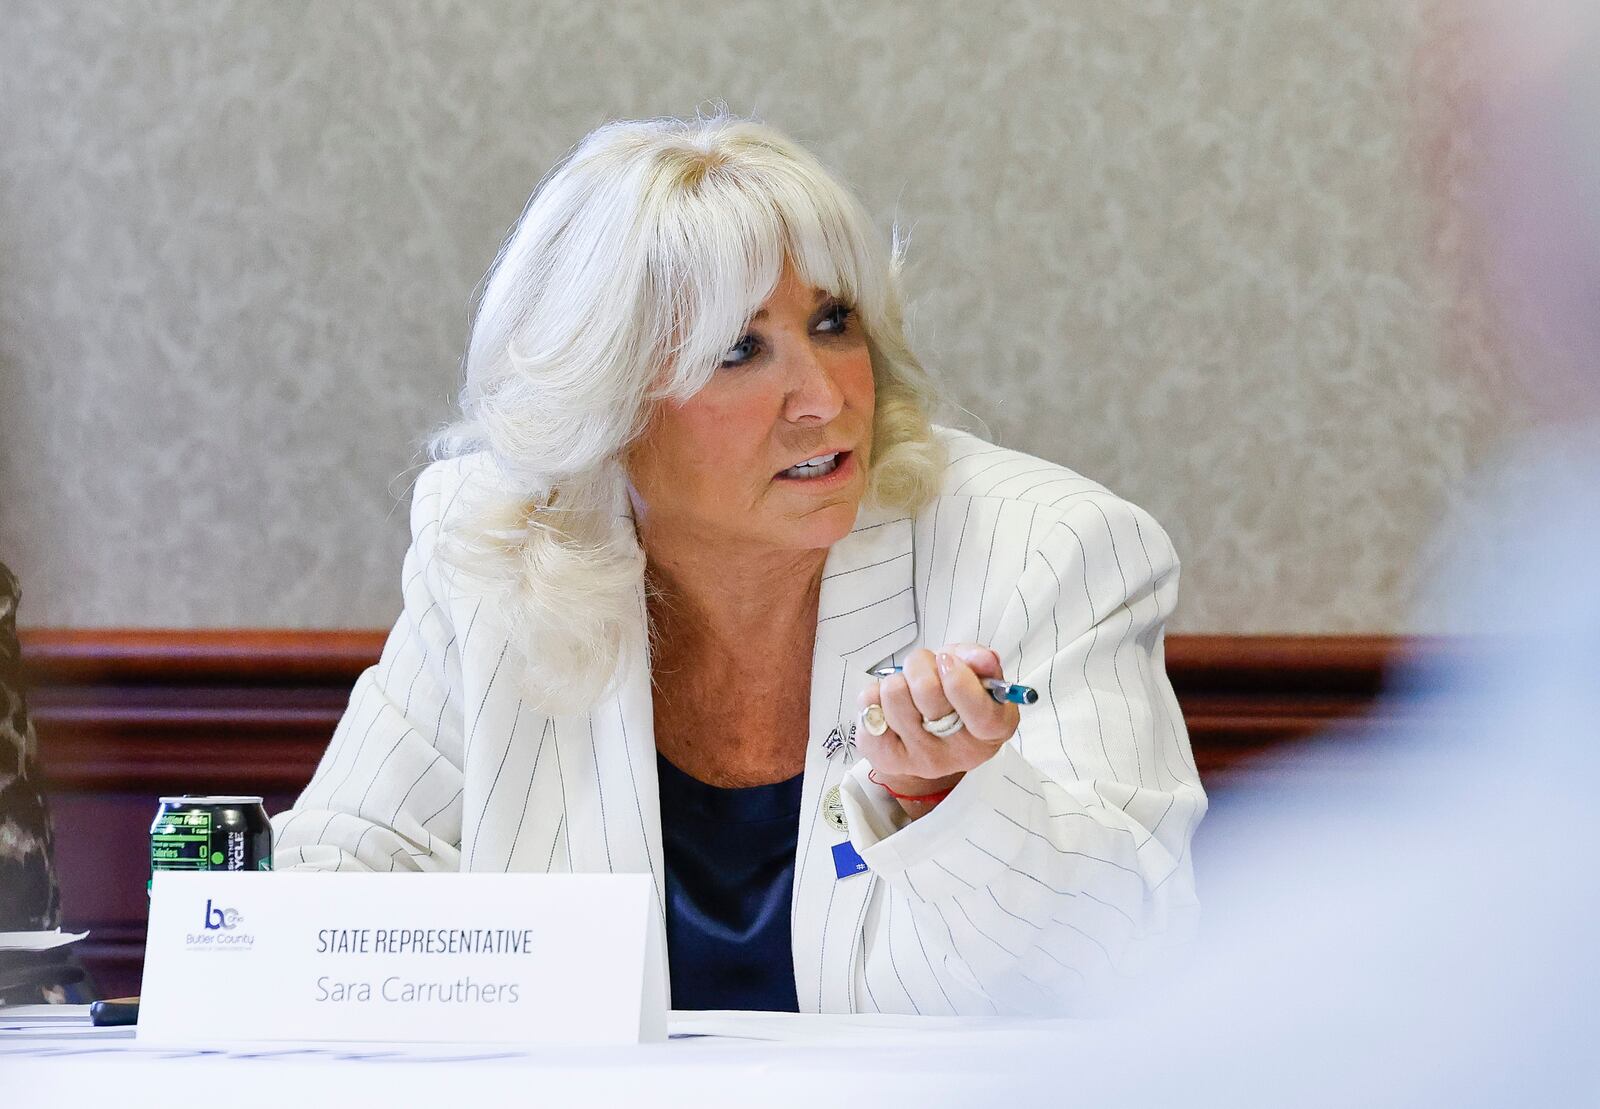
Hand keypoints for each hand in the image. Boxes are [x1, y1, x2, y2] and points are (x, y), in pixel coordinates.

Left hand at [855, 644, 1020, 803]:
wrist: (927, 738)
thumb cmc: (954, 701)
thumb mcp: (976, 676)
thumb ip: (981, 662)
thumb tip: (981, 659)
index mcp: (992, 731)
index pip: (979, 713)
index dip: (960, 680)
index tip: (947, 660)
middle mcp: (959, 753)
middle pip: (927, 691)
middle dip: (921, 666)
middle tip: (924, 670)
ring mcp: (922, 760)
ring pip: (894, 694)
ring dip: (897, 680)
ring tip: (907, 689)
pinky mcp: (888, 760)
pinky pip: (868, 710)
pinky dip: (874, 697)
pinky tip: (888, 706)